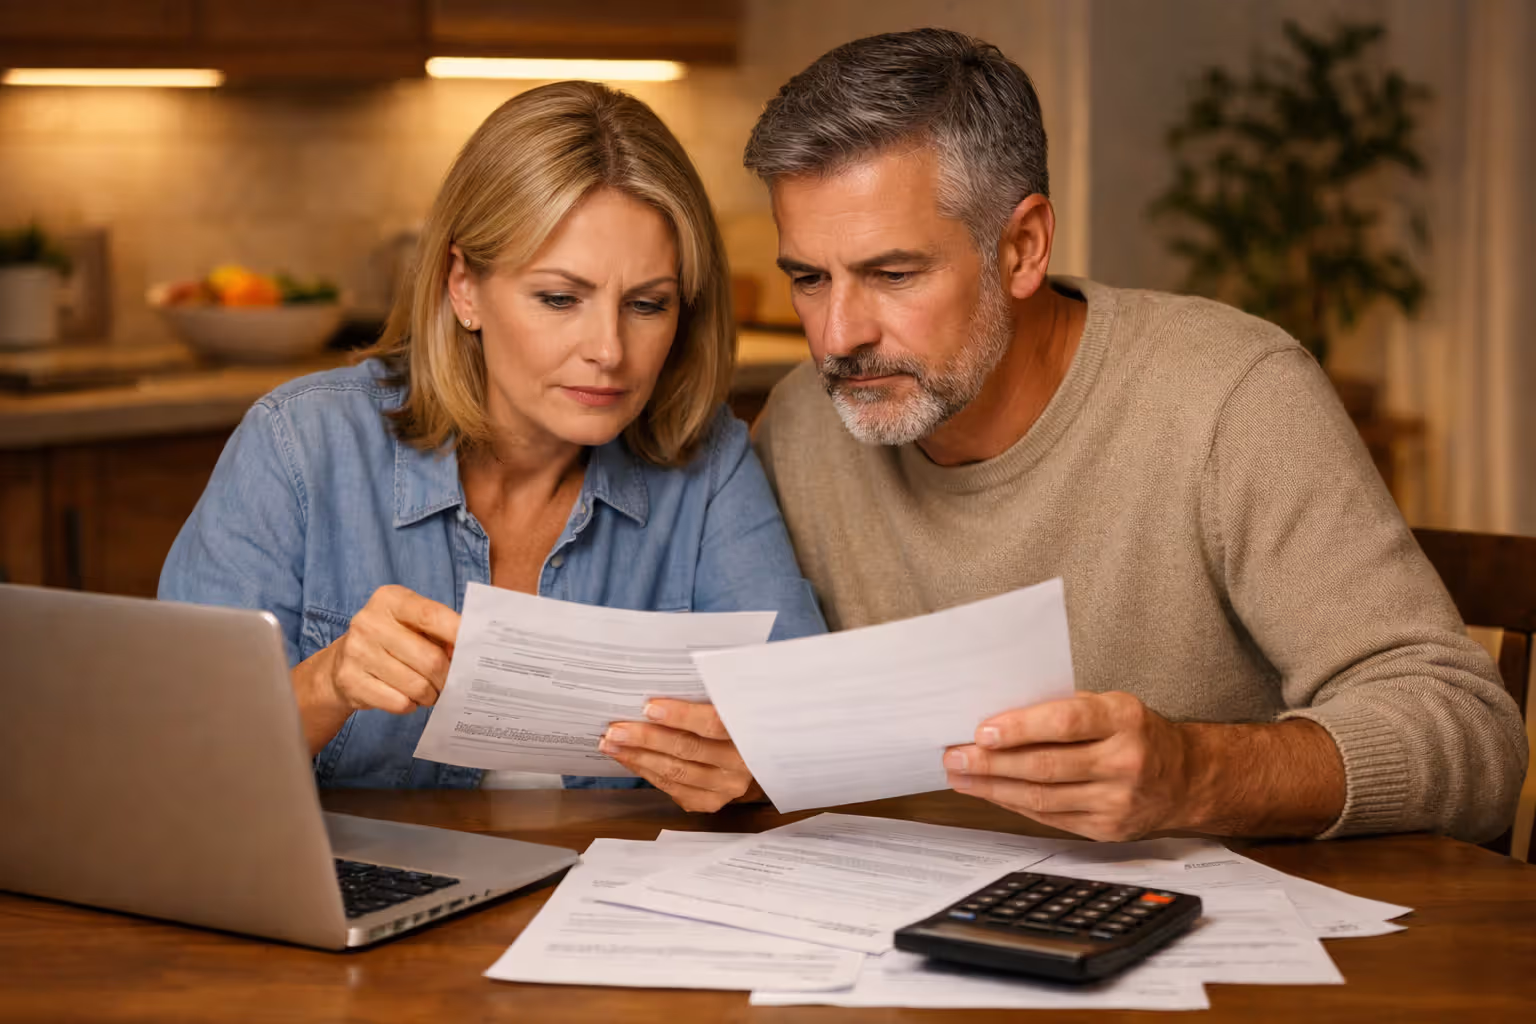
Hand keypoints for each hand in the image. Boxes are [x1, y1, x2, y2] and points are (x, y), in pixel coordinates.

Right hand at [312, 584, 459, 716]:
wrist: (339, 663)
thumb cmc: (390, 640)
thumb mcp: (412, 623)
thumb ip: (441, 631)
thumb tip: (470, 652)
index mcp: (389, 599)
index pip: (432, 615)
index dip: (458, 634)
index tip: (475, 649)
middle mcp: (369, 622)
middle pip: (430, 659)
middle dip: (447, 676)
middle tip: (451, 681)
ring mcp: (357, 652)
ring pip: (416, 686)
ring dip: (431, 694)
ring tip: (430, 691)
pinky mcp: (350, 681)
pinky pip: (399, 703)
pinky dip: (411, 705)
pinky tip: (408, 697)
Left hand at [599, 699, 761, 812]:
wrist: (750, 753)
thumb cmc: (730, 719)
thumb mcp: (727, 703)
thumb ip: (705, 696)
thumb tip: (655, 683)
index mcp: (749, 732)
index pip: (714, 724)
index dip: (681, 715)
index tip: (649, 706)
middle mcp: (740, 765)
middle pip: (688, 749)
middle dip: (646, 738)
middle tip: (616, 729)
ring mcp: (726, 788)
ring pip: (676, 772)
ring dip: (638, 757)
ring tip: (611, 743)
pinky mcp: (710, 802)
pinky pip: (672, 788)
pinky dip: (646, 772)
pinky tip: (628, 758)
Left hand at [943, 692, 1194, 840]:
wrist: (1186, 778)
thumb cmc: (1136, 732)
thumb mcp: (1111, 705)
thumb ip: (1063, 709)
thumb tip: (999, 717)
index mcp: (1124, 719)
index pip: (1066, 722)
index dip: (1021, 728)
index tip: (983, 730)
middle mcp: (1125, 761)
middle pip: (1046, 765)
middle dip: (992, 763)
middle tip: (956, 756)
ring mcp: (1118, 801)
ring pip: (1042, 798)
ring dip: (993, 788)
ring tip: (961, 776)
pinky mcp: (1107, 829)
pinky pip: (1050, 818)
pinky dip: (1014, 805)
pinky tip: (991, 793)